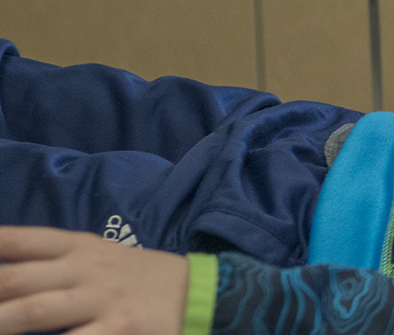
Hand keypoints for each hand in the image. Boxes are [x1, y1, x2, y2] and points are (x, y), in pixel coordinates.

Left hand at [0, 227, 186, 334]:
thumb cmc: (138, 279)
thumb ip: (53, 263)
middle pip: (14, 279)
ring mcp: (99, 300)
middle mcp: (83, 270)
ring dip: (1, 321)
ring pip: (34, 311)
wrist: (200, 293)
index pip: (20, 241)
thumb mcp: (98, 258)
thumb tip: (6, 268)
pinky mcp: (118, 329)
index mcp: (77, 248)